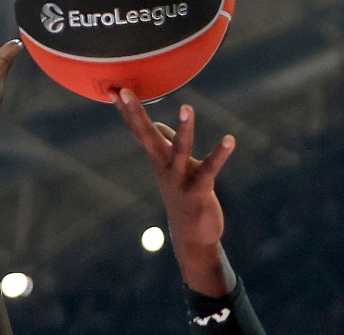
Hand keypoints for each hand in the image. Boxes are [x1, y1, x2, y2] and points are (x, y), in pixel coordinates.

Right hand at [113, 92, 234, 285]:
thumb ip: (167, 147)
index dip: (127, 110)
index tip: (113, 87)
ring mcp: (180, 180)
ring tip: (187, 107)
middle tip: (125, 91)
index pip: (138, 131)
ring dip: (184, 130)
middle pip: (147, 137)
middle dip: (136, 114)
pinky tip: (230, 139)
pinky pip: (209, 169)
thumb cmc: (184, 197)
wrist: (192, 236)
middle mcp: (164, 167)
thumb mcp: (173, 169)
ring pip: (179, 151)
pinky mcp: (199, 191)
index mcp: (158, 159)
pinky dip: (219, 154)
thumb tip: (163, 128)